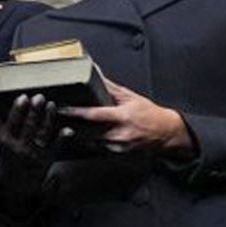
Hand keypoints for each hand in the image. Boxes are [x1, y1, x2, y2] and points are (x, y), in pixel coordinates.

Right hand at [0, 94, 71, 195]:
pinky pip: (56, 147)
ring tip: (51, 105)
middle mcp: (19, 148)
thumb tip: (1, 103)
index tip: (24, 96)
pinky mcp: (46, 159)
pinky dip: (62, 138)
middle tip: (40, 97)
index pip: (12, 122)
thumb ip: (0, 123)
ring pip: (43, 134)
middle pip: (29, 126)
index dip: (18, 109)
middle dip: (35, 111)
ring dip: (48, 118)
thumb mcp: (0, 140)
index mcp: (4, 140)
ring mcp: (34, 154)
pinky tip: (68, 129)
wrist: (14, 182)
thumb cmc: (7, 154)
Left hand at [64, 77, 192, 154]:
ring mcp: (118, 146)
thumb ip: (111, 88)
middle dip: (74, 125)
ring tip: (71, 125)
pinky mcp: (118, 154)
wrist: (165, 132)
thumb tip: (96, 72)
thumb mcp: (131, 97)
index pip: (94, 115)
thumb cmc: (149, 113)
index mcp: (122, 117)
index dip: (76, 112)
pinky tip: (87, 134)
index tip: (63, 109)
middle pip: (88, 131)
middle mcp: (119, 134)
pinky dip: (92, 141)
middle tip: (61, 118)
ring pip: (92, 141)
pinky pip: (99, 147)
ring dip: (81, 134)